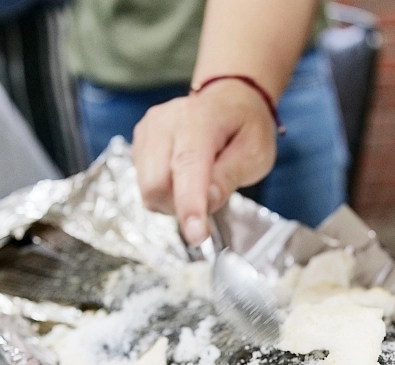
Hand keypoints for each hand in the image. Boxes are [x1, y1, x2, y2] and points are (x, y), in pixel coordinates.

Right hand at [132, 79, 277, 245]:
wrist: (229, 99)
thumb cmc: (245, 127)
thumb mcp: (255, 154)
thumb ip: (229, 177)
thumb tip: (207, 202)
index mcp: (199, 119)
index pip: (187, 166)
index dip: (190, 205)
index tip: (197, 235)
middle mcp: (165, 121)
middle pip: (155, 184)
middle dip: (180, 206)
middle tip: (209, 200)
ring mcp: (147, 130)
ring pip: (147, 188)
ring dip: (172, 200)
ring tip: (199, 184)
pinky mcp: (139, 143)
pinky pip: (143, 183)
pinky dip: (164, 191)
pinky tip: (183, 177)